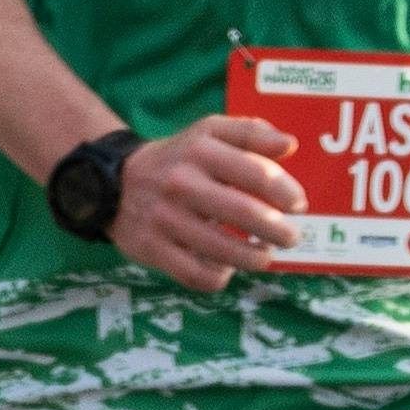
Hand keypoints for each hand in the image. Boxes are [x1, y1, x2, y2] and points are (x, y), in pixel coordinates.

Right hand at [108, 114, 304, 293]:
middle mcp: (180, 183)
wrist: (112, 182)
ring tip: (263, 255)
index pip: (257, 174)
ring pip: (224, 251)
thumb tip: (290, 145)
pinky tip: (226, 267)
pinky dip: (219, 276)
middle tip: (290, 238)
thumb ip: (251, 133)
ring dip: (255, 259)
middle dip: (280, 232)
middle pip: (246, 214)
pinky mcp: (149, 248)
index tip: (297, 206)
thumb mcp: (208, 133)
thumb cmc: (177, 158)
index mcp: (200, 151)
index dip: (287, 193)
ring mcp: (163, 218)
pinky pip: (196, 275)